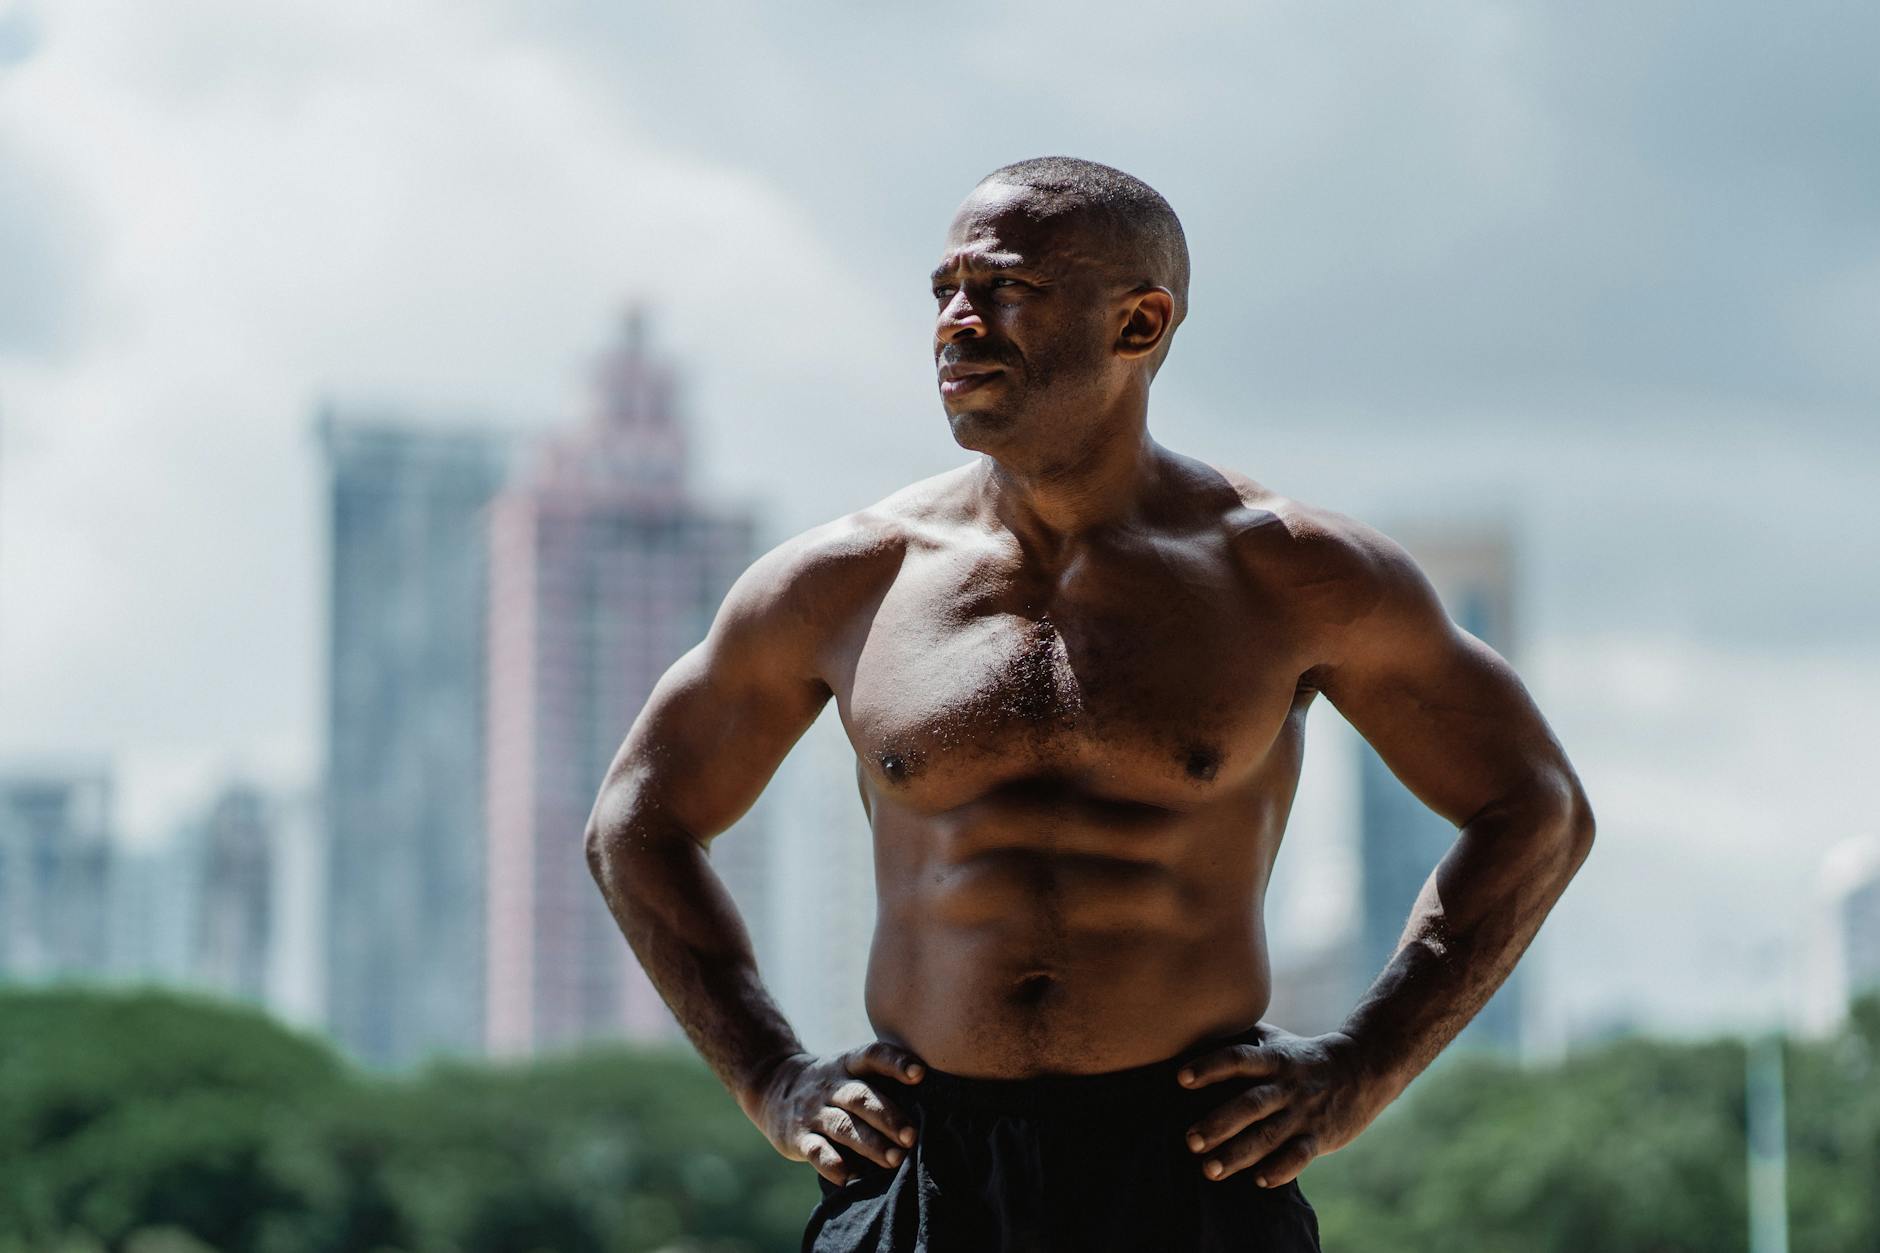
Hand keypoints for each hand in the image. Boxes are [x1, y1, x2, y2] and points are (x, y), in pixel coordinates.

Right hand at [751, 1041, 927, 1185]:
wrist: (773, 1086)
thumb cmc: (833, 1085)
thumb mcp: (850, 1070)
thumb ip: (881, 1082)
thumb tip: (934, 1104)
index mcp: (848, 1064)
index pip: (873, 1056)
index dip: (896, 1062)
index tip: (919, 1074)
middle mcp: (830, 1085)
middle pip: (860, 1097)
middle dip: (888, 1117)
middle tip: (912, 1137)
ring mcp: (812, 1111)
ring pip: (842, 1126)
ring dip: (869, 1144)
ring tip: (894, 1160)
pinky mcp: (797, 1137)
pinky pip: (815, 1151)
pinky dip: (832, 1164)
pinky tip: (849, 1177)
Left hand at [1176, 1024, 1376, 1186]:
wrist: (1364, 1068)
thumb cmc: (1306, 1056)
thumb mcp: (1277, 1040)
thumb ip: (1243, 1039)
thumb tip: (1199, 1032)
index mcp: (1273, 1060)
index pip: (1238, 1059)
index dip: (1210, 1067)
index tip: (1181, 1078)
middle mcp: (1286, 1087)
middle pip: (1250, 1104)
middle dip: (1218, 1124)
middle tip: (1191, 1140)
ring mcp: (1303, 1113)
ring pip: (1269, 1136)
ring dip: (1239, 1155)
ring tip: (1210, 1170)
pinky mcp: (1320, 1136)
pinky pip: (1299, 1156)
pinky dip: (1280, 1170)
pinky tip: (1258, 1180)